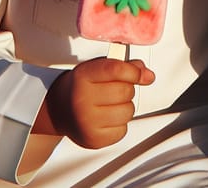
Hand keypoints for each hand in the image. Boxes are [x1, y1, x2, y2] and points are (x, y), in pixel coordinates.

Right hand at [38, 57, 154, 147]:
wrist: (59, 109)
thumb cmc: (83, 86)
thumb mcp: (97, 69)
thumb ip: (123, 67)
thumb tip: (147, 75)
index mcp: (83, 76)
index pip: (116, 69)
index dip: (134, 71)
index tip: (143, 74)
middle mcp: (82, 99)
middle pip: (125, 91)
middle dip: (127, 89)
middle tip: (116, 90)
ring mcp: (87, 122)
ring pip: (128, 111)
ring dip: (126, 107)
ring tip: (111, 104)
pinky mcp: (93, 140)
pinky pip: (123, 130)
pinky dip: (120, 124)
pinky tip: (107, 118)